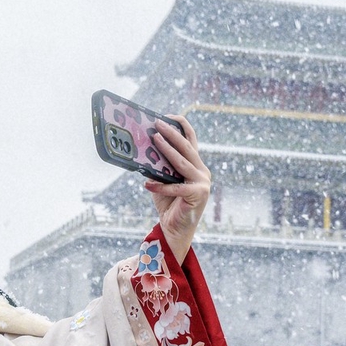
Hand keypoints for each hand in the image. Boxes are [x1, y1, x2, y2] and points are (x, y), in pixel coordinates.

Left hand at [144, 115, 210, 264]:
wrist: (174, 229)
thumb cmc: (168, 203)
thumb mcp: (162, 180)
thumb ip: (159, 166)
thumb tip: (143, 150)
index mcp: (196, 165)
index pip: (191, 140)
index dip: (182, 126)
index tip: (168, 116)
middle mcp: (202, 171)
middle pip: (187, 147)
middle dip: (171, 133)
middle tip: (157, 123)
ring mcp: (203, 182)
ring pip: (182, 162)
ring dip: (167, 149)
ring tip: (153, 139)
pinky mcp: (198, 195)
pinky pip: (176, 186)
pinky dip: (161, 185)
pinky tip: (147, 184)